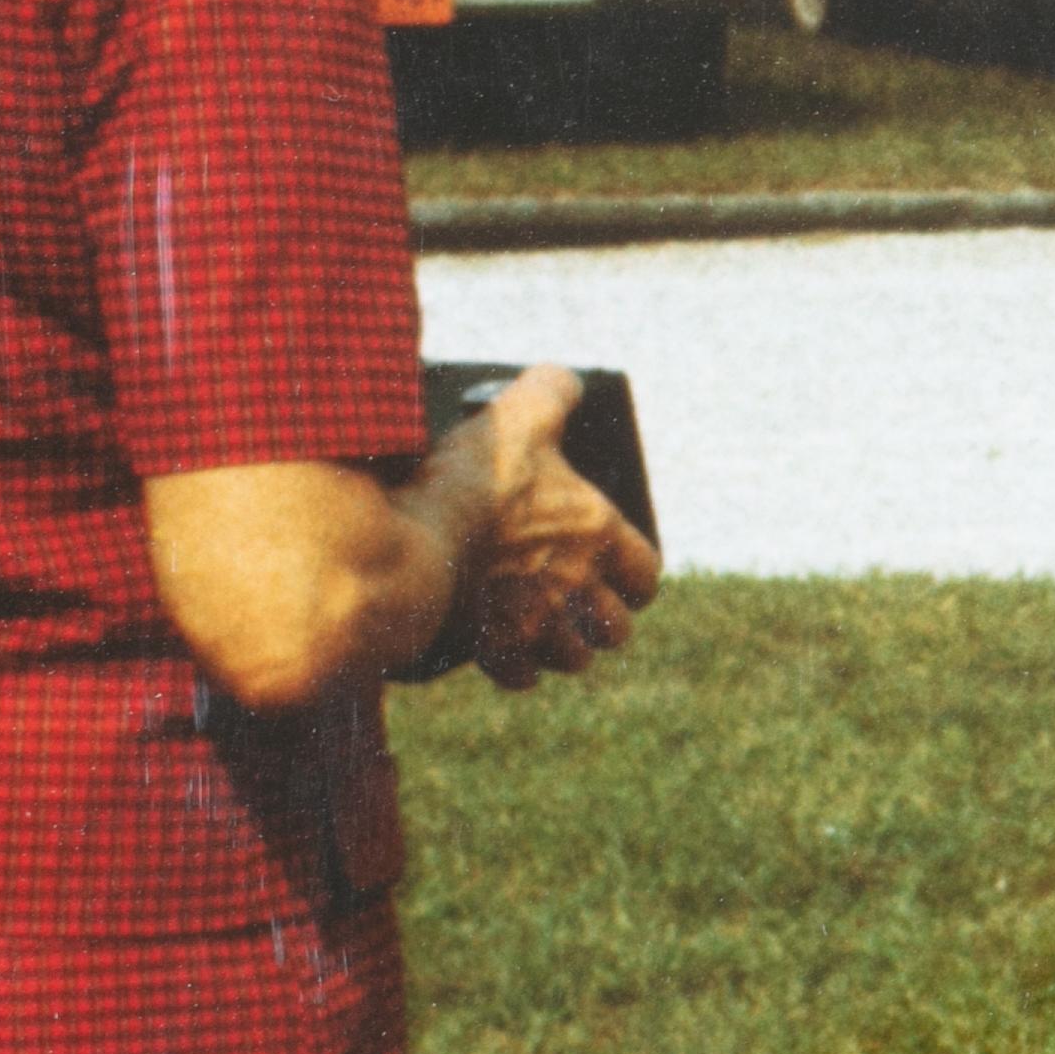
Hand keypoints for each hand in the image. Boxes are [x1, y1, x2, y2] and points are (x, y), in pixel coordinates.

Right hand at [446, 365, 656, 688]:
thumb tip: (568, 379)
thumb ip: (550, 393)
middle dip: (600, 622)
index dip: (634, 579)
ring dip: (561, 647)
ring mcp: (537, 622)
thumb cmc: (470, 475)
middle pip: (614, 628)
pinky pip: (521, 674)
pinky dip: (516, 667)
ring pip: (572, 657)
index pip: (645, 575)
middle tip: (578, 607)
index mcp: (597, 533)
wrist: (408, 533)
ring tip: (540, 629)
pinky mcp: (495, 648)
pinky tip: (504, 651)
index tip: (620, 579)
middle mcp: (577, 585)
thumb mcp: (517, 416)